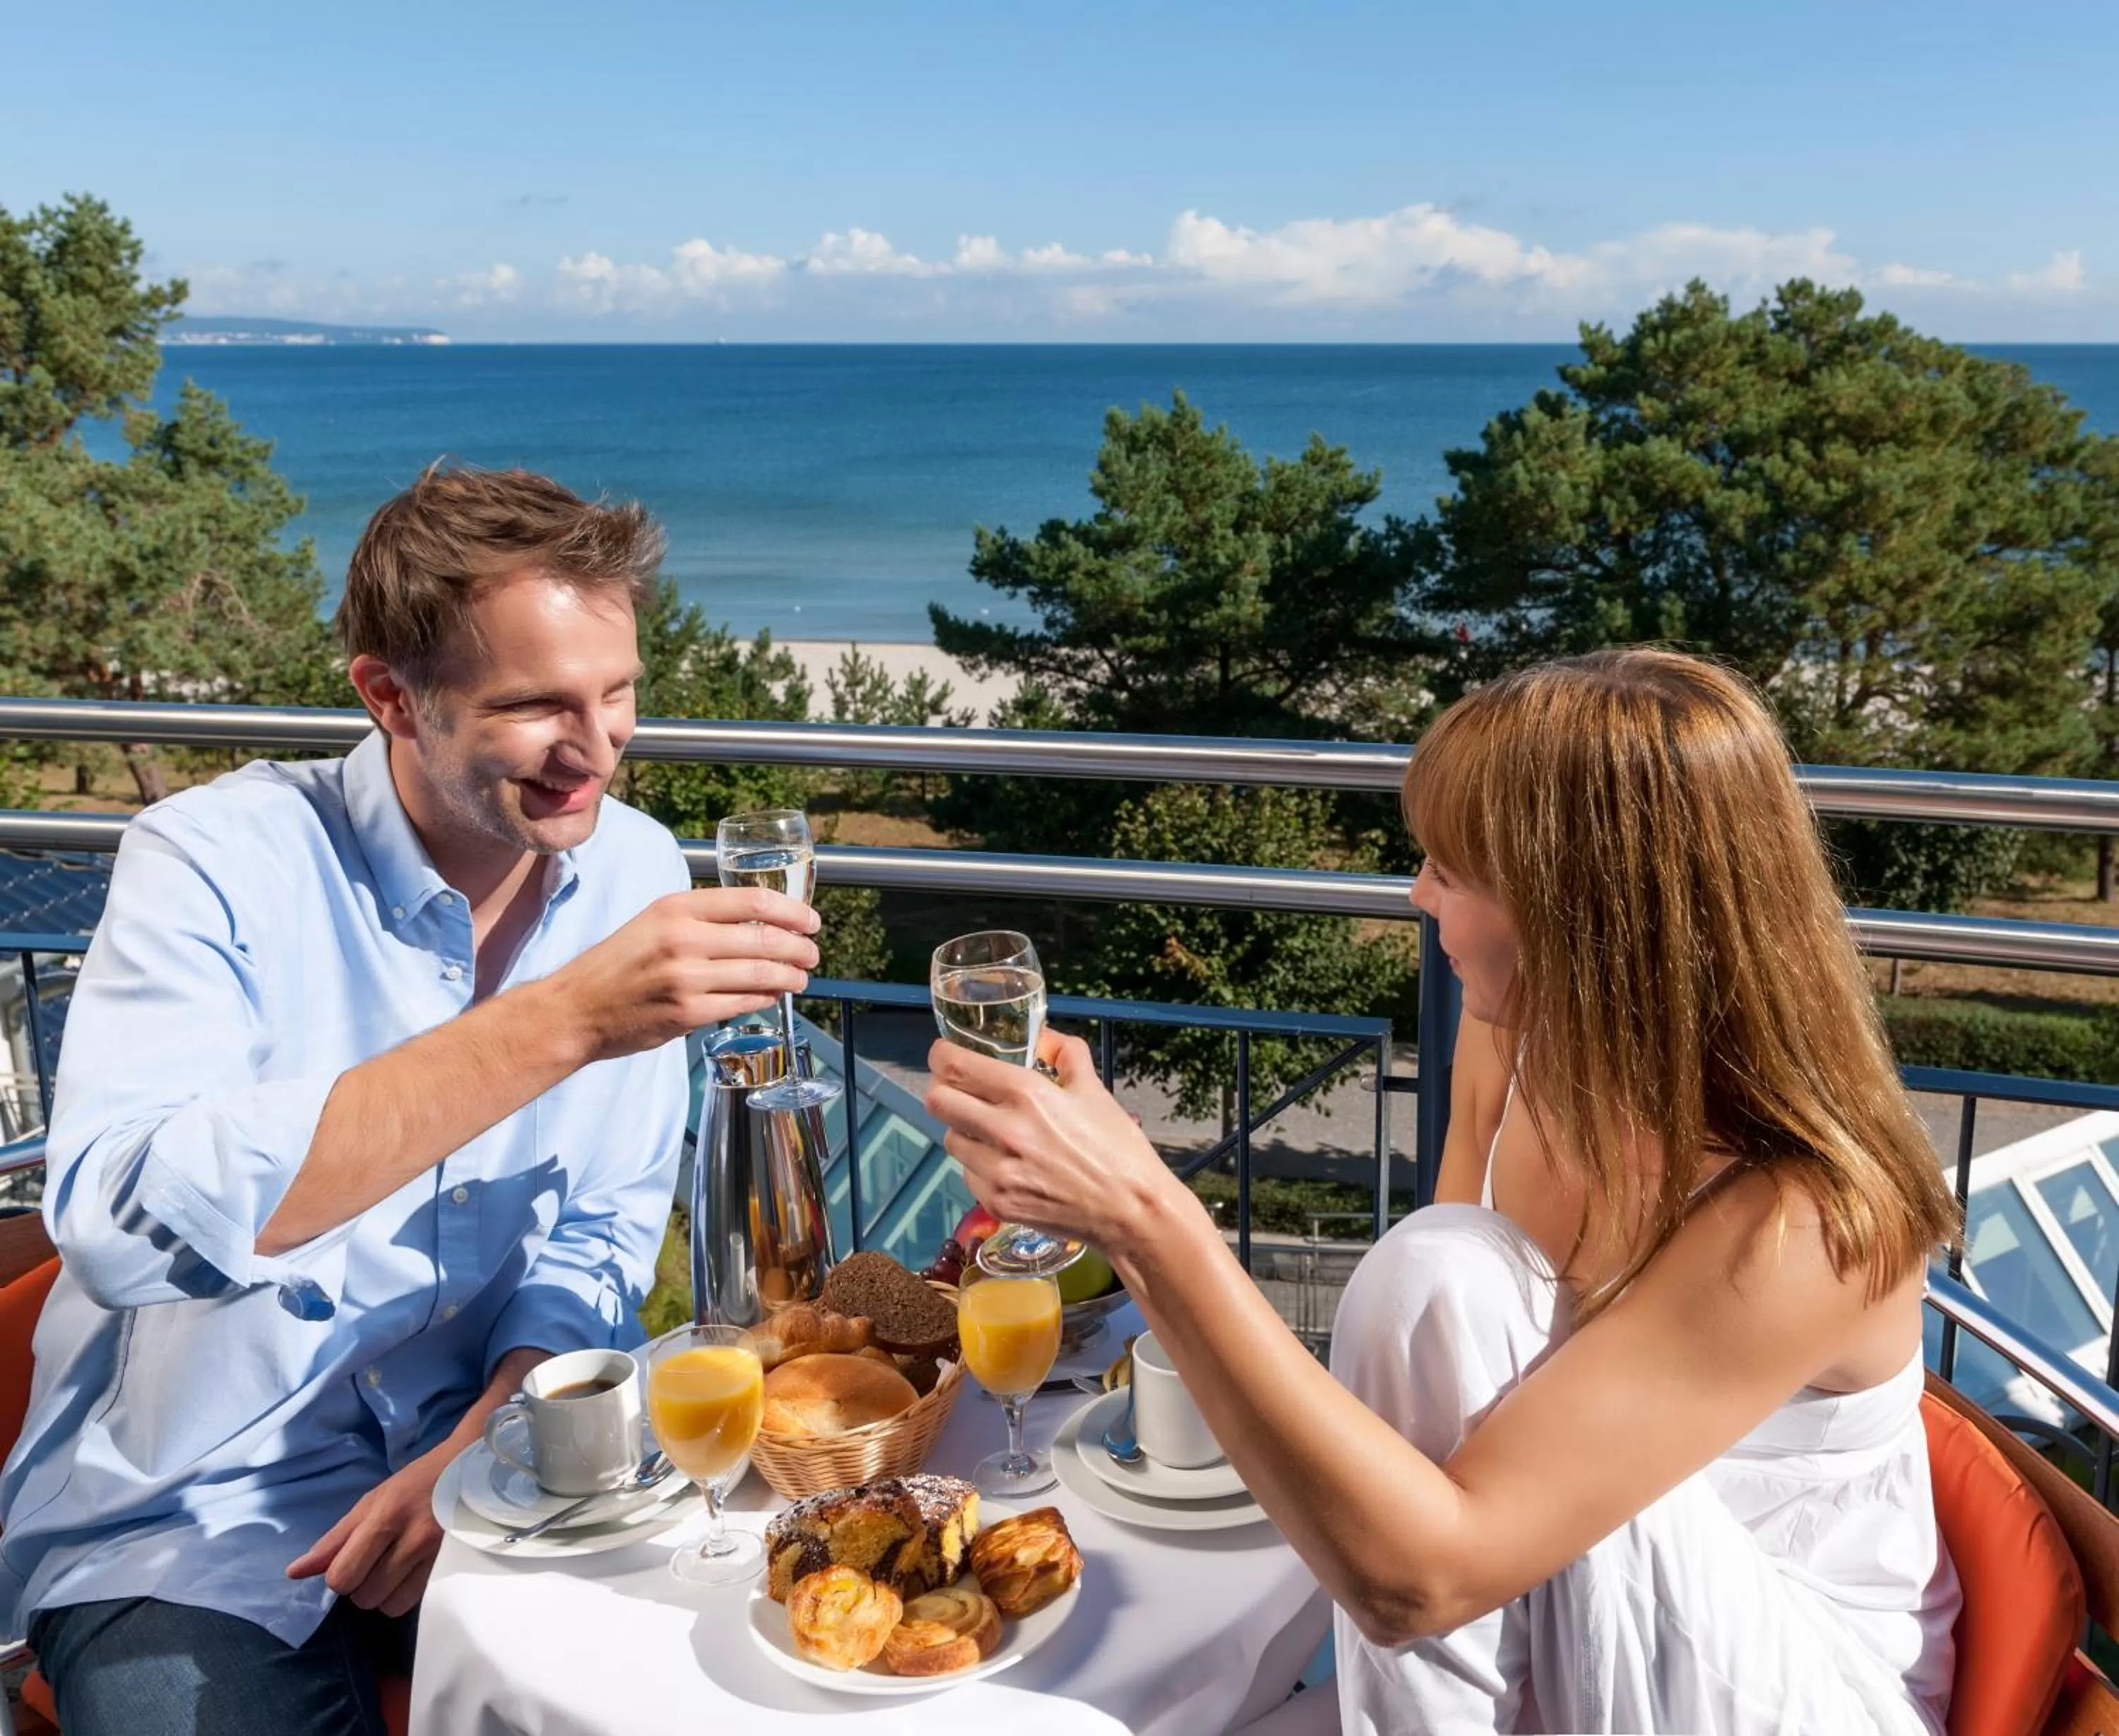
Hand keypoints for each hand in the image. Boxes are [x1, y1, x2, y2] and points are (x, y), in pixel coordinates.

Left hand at [287, 1447, 449, 1616]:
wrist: (470, 1470)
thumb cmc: (414, 1484)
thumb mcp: (370, 1502)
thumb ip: (333, 1540)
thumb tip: (294, 1573)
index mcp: (385, 1517)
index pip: (343, 1576)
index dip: (340, 1576)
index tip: (352, 1560)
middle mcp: (412, 1538)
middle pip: (365, 1596)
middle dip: (363, 1585)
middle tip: (376, 1561)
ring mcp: (436, 1555)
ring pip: (390, 1606)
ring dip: (385, 1594)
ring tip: (395, 1569)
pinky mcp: (452, 1567)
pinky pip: (414, 1602)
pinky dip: (405, 1594)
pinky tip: (412, 1573)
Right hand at [548, 887, 821, 1062]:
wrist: (577, 1008)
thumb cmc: (618, 965)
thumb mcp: (654, 923)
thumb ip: (701, 920)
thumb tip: (758, 925)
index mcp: (677, 908)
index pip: (753, 901)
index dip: (792, 911)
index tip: (810, 921)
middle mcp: (683, 939)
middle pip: (765, 939)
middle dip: (800, 948)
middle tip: (813, 953)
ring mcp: (686, 978)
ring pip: (760, 974)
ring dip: (790, 977)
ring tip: (800, 977)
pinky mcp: (687, 1013)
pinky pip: (743, 1002)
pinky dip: (765, 997)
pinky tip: (772, 995)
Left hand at [924, 1029, 1182, 1259]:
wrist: (1131, 1210)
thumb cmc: (1117, 1146)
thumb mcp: (1094, 1089)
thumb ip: (1065, 1052)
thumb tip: (1041, 1037)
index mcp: (1028, 1095)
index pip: (956, 1067)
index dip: (941, 1056)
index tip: (944, 1055)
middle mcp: (1005, 1131)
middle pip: (937, 1101)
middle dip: (943, 1089)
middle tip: (959, 1089)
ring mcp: (998, 1172)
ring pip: (951, 1138)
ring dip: (964, 1128)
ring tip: (992, 1130)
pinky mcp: (996, 1203)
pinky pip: (968, 1173)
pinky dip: (980, 1164)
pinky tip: (1008, 1164)